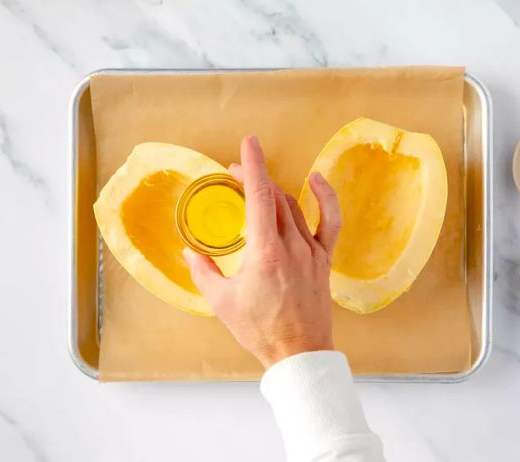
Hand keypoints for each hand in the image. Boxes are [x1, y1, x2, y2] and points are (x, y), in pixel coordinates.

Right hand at [183, 135, 341, 367]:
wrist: (299, 353)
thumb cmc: (260, 330)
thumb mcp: (222, 302)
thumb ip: (204, 272)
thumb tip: (190, 253)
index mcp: (265, 252)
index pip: (259, 196)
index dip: (253, 166)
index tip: (248, 143)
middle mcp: (292, 245)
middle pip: (274, 197)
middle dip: (254, 178)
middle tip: (234, 174)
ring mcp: (311, 251)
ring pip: (293, 207)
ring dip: (274, 192)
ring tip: (256, 187)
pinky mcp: (323, 259)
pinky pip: (329, 222)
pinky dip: (325, 198)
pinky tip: (316, 181)